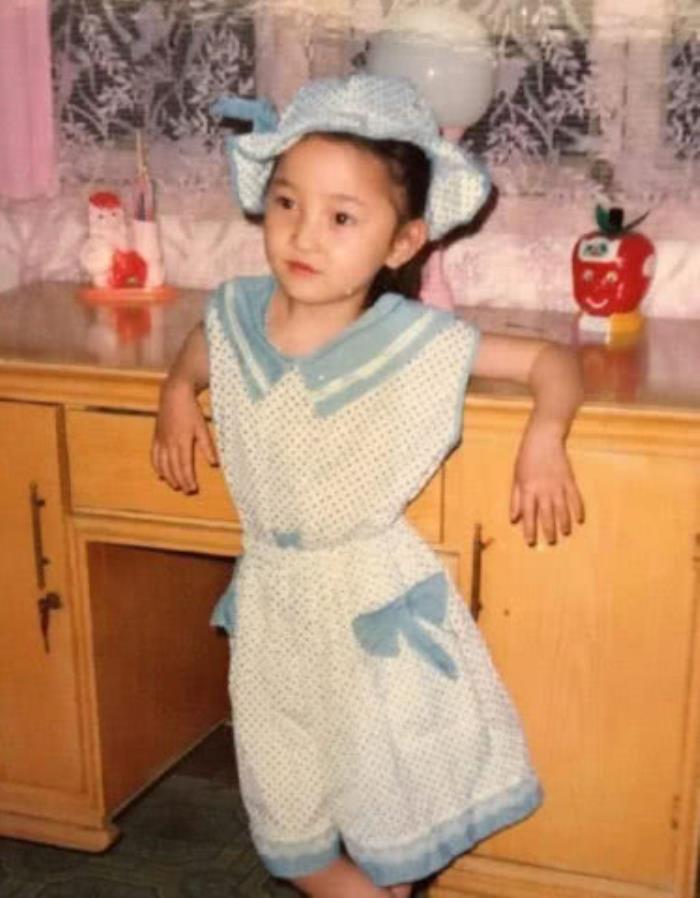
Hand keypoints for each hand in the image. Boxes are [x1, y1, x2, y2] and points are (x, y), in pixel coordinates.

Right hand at [151, 379, 217, 493]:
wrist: (174, 394)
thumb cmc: (191, 410)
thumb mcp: (202, 427)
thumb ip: (207, 446)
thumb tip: (214, 464)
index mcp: (182, 441)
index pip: (184, 466)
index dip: (188, 479)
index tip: (193, 489)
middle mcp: (169, 443)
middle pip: (173, 467)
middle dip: (179, 481)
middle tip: (186, 491)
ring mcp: (161, 440)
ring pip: (162, 464)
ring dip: (168, 477)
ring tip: (174, 486)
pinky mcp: (156, 436)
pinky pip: (154, 455)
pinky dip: (156, 466)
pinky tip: (160, 474)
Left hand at [510, 423, 583, 545]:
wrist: (543, 440)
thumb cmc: (526, 458)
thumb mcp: (516, 478)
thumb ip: (515, 499)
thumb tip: (514, 519)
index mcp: (528, 490)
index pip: (528, 514)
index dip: (529, 529)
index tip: (531, 542)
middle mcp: (543, 490)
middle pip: (547, 514)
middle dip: (548, 530)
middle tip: (550, 542)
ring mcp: (558, 485)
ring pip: (562, 509)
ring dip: (563, 523)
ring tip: (564, 533)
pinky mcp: (569, 480)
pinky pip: (575, 498)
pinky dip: (578, 509)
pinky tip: (579, 520)